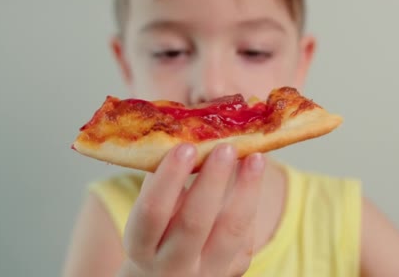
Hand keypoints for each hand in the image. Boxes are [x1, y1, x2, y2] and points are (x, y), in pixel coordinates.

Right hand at [118, 143, 265, 276]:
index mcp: (142, 247)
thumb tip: (188, 135)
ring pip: (231, 231)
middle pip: (194, 224)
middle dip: (212, 182)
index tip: (185, 147)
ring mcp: (206, 273)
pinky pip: (245, 236)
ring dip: (246, 190)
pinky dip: (250, 203)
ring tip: (256, 157)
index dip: (169, 179)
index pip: (153, 213)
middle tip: (226, 147)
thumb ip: (164, 186)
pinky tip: (254, 176)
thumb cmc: (155, 236)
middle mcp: (172, 267)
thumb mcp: (148, 217)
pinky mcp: (233, 271)